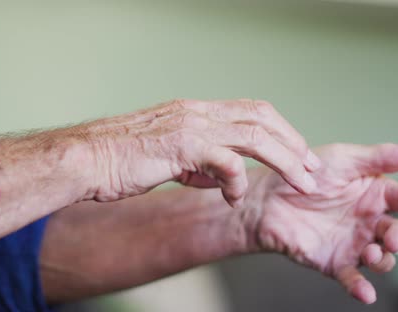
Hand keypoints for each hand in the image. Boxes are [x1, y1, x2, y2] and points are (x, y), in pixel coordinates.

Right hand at [79, 99, 320, 205]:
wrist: (84, 159)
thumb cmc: (119, 160)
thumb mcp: (168, 158)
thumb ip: (198, 164)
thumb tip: (222, 178)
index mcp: (196, 112)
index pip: (251, 110)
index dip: (280, 129)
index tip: (298, 151)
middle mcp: (198, 112)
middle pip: (262, 118)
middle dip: (293, 143)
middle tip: (313, 167)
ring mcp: (191, 126)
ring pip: (255, 136)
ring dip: (284, 160)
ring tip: (302, 182)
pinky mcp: (182, 145)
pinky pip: (226, 161)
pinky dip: (238, 181)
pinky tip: (234, 197)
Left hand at [243, 139, 397, 303]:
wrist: (266, 198)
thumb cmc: (304, 175)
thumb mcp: (345, 159)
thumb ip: (382, 157)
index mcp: (376, 193)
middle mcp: (369, 220)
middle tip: (391, 236)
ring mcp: (353, 243)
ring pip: (381, 258)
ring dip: (382, 260)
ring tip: (371, 253)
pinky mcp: (334, 262)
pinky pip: (352, 278)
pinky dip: (360, 288)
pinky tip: (365, 291)